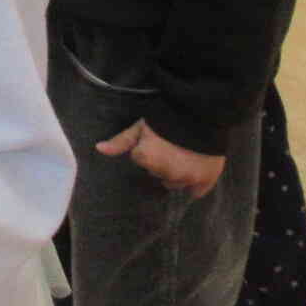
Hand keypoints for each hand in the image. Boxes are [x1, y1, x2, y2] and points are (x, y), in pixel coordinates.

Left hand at [97, 119, 226, 197]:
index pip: (140, 159)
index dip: (147, 147)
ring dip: (177, 173)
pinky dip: (195, 184)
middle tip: (171, 146)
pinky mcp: (206, 180)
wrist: (202, 112)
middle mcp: (167, 172)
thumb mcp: (140, 126)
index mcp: (147, 158)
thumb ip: (121, 141)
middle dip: (161, 162)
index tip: (156, 138)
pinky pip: (195, 192)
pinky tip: (195, 170)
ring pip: (175, 183)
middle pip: (158, 173)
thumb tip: (98, 149)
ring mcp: (188, 178)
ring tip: (184, 154)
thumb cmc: (166, 118)